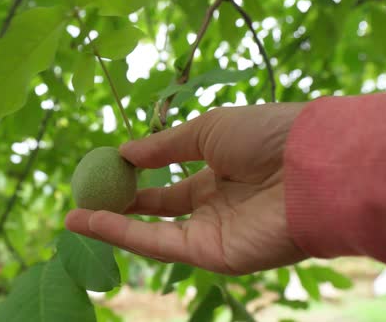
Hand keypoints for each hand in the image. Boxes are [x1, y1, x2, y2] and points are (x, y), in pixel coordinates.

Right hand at [65, 103, 308, 274]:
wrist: (312, 164)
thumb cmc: (266, 135)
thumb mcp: (208, 128)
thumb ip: (164, 145)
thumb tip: (124, 151)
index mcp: (220, 172)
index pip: (171, 180)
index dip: (139, 177)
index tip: (107, 169)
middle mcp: (216, 205)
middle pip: (160, 211)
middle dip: (122, 205)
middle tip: (86, 196)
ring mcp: (214, 233)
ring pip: (154, 233)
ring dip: (112, 225)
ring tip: (73, 216)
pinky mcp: (214, 256)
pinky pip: (160, 245)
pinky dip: (123, 235)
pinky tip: (91, 221)